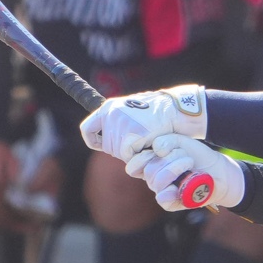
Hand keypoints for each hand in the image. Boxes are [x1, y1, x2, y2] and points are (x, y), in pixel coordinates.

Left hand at [79, 85, 206, 159]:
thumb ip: (116, 121)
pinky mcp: (133, 133)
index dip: (92, 141)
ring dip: (132, 153)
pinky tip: (149, 144)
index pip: (87, 129)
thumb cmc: (156, 113)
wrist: (175, 109)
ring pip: (118, 153)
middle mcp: (111, 114)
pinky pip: (128, 155)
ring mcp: (121, 123)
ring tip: (146, 140)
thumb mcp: (131, 110)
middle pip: (107, 147)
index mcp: (108, 107)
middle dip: (121, 150)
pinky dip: (139, 154)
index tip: (100, 145)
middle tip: (138, 143)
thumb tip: (104, 140)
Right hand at [127, 133, 242, 211]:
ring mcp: (162, 191)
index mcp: (151, 164)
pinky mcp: (173, 203)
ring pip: (155, 182)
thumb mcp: (180, 141)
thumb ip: (165, 141)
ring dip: (174, 168)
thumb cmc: (197, 155)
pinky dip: (170, 192)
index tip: (158, 149)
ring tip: (189, 163)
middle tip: (186, 156)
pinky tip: (178, 186)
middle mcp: (154, 179)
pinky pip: (162, 199)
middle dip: (168, 159)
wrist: (218, 170)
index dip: (141, 157)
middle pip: (148, 171)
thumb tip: (158, 150)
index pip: (133, 166)